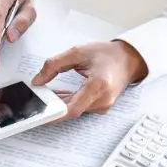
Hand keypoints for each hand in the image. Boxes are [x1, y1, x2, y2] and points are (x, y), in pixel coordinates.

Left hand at [32, 41, 147, 119]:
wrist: (128, 59)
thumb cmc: (108, 55)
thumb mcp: (77, 52)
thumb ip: (54, 65)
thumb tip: (38, 80)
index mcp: (98, 85)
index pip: (73, 109)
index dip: (55, 114)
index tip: (41, 114)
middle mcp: (102, 99)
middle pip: (71, 111)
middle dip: (52, 106)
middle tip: (38, 98)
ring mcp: (103, 105)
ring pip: (74, 110)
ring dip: (59, 104)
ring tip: (48, 93)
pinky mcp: (101, 107)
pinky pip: (79, 108)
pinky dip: (68, 103)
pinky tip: (58, 96)